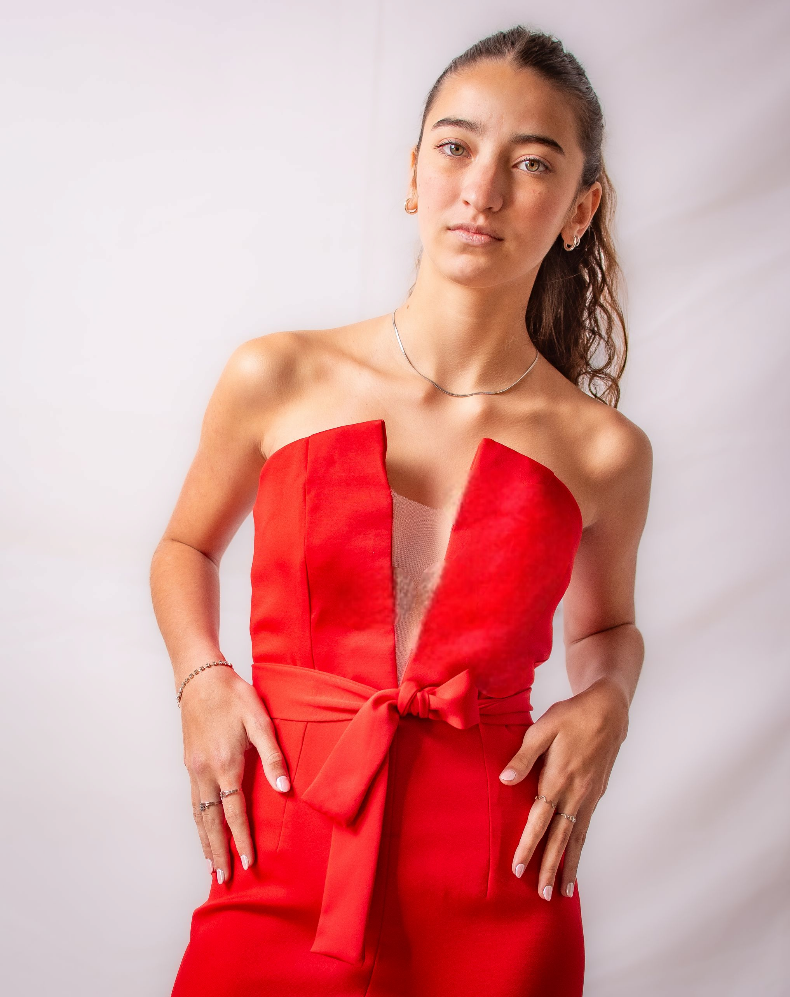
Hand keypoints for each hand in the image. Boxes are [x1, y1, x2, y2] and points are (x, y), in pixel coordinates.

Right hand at [180, 665, 290, 884]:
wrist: (199, 677)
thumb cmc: (233, 695)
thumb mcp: (259, 720)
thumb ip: (271, 756)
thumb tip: (284, 789)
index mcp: (225, 764)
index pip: (234, 812)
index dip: (242, 839)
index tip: (248, 864)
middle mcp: (205, 772)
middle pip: (211, 821)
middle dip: (218, 851)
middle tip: (223, 879)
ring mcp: (193, 769)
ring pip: (198, 814)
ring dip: (205, 841)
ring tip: (211, 865)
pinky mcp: (189, 763)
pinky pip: (194, 801)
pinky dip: (198, 822)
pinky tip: (203, 829)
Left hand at [498, 678, 628, 899]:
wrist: (608, 710)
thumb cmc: (572, 715)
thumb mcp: (543, 728)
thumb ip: (524, 756)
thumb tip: (505, 780)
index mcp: (558, 778)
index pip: (540, 820)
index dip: (529, 845)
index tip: (519, 868)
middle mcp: (575, 793)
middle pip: (560, 837)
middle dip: (549, 867)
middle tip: (541, 894)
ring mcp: (589, 796)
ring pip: (576, 838)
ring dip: (568, 865)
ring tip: (561, 890)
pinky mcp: (596, 794)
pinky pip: (585, 828)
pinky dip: (579, 848)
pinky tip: (574, 860)